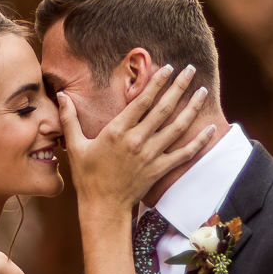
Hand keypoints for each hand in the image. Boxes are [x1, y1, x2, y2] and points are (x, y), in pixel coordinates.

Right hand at [58, 65, 213, 209]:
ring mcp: (151, 155)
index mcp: (117, 131)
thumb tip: (61, 95)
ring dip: (191, 107)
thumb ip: (69, 119)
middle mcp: (137, 140)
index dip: (156, 82)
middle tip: (190, 69)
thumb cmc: (87, 176)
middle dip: (178, 86)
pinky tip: (211, 127)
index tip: (168, 68)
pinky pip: (184, 153)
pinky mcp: (160, 169)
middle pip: (163, 108)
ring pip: (177, 127)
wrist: (103, 205)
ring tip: (202, 90)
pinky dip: (199, 140)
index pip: (141, 100)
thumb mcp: (75, 146)